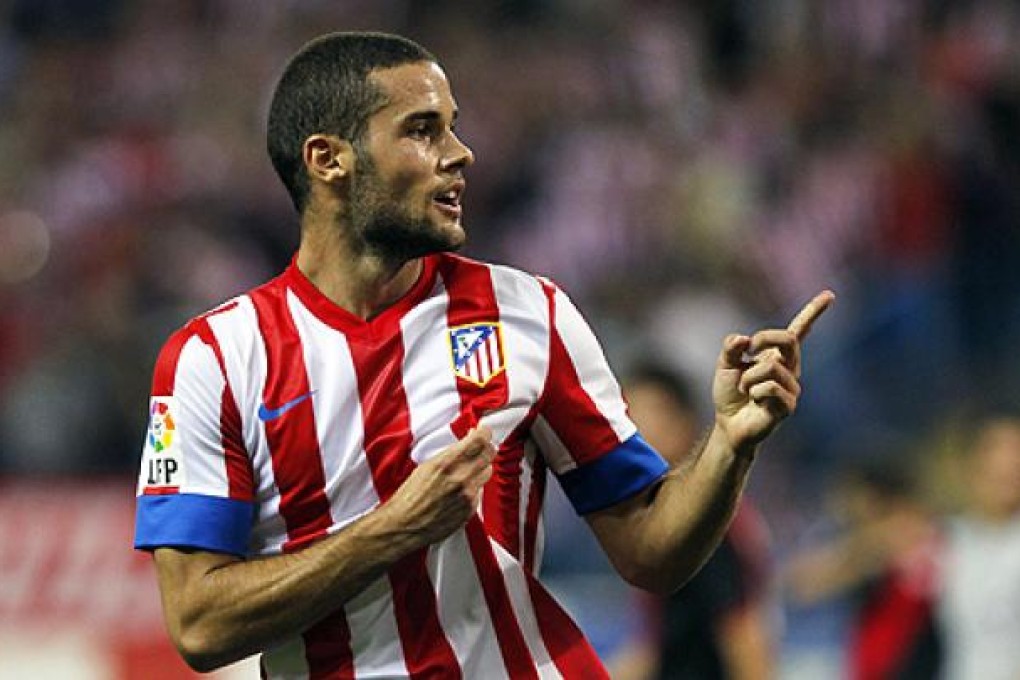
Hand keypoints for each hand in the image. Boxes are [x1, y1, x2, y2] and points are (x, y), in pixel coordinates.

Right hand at [381, 427, 495, 545]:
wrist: (404, 525)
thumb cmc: (409, 498)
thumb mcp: (426, 466)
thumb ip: (450, 454)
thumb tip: (465, 444)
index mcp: (447, 463)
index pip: (479, 441)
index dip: (484, 433)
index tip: (483, 431)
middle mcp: (461, 478)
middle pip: (489, 454)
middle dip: (486, 447)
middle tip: (480, 446)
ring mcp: (468, 495)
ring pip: (487, 472)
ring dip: (481, 467)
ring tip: (468, 469)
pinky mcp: (471, 509)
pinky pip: (480, 491)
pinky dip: (474, 486)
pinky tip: (460, 489)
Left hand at [712, 290, 833, 452]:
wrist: (728, 424)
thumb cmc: (730, 394)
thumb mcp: (725, 364)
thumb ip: (731, 347)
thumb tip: (743, 339)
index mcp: (777, 355)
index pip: (799, 331)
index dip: (813, 312)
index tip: (830, 295)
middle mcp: (789, 368)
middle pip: (787, 339)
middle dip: (763, 338)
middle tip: (747, 350)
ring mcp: (791, 387)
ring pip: (770, 366)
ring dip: (748, 377)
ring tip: (746, 390)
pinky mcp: (788, 405)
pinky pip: (769, 387)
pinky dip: (753, 391)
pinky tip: (754, 401)